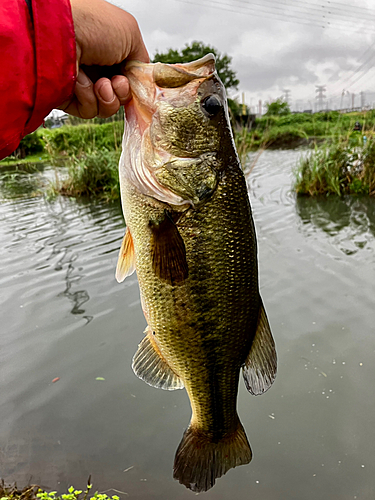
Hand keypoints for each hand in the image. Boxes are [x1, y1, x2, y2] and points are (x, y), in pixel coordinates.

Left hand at [59, 0, 148, 118]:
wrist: (60, 32)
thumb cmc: (94, 25)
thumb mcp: (131, 33)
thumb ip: (141, 61)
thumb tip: (139, 81)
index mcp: (110, 51)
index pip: (129, 77)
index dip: (134, 83)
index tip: (133, 80)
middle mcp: (96, 67)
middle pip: (121, 96)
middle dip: (123, 93)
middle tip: (116, 82)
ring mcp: (82, 84)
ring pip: (107, 107)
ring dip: (108, 98)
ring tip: (99, 84)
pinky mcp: (68, 98)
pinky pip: (89, 111)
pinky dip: (88, 98)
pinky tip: (80, 81)